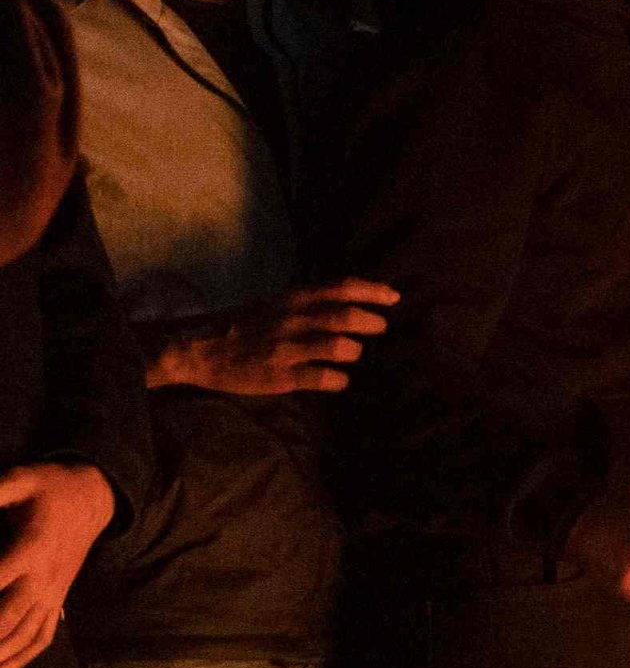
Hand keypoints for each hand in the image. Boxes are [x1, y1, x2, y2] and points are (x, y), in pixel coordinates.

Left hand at [0, 463, 115, 667]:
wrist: (96, 498)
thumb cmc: (51, 487)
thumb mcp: (20, 479)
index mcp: (30, 550)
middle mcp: (42, 580)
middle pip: (5, 620)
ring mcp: (53, 595)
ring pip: (22, 636)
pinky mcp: (58, 602)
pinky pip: (41, 638)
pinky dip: (19, 659)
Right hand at [150, 278, 400, 395]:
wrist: (198, 348)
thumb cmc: (245, 325)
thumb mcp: (276, 302)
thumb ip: (311, 299)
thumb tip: (354, 294)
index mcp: (291, 299)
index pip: (339, 287)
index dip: (371, 290)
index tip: (393, 297)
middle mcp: (291, 320)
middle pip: (345, 316)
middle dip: (370, 322)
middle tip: (379, 327)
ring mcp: (286, 348)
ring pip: (339, 347)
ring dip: (354, 351)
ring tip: (352, 354)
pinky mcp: (280, 376)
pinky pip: (324, 378)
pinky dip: (339, 380)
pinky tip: (339, 380)